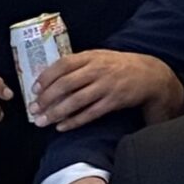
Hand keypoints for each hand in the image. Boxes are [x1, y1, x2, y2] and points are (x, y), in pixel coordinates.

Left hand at [32, 51, 181, 130]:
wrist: (150, 75)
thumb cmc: (119, 66)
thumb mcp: (100, 57)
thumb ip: (78, 64)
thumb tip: (50, 76)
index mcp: (92, 56)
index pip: (63, 65)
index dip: (46, 77)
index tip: (34, 90)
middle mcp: (98, 70)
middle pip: (66, 84)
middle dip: (46, 99)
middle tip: (33, 110)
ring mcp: (107, 86)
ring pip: (76, 101)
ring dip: (56, 113)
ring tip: (42, 121)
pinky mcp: (114, 101)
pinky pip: (90, 113)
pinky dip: (74, 121)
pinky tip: (62, 127)